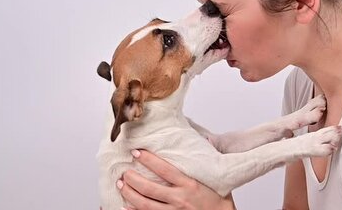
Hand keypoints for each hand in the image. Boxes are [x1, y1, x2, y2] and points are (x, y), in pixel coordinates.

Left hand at [118, 149, 235, 209]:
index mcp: (189, 185)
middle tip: (124, 172)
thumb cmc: (219, 201)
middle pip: (149, 188)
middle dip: (133, 179)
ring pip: (145, 204)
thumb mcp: (215, 178)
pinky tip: (125, 206)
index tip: (137, 152)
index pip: (164, 169)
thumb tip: (206, 139)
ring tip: (121, 185)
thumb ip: (206, 160)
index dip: (148, 160)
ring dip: (130, 194)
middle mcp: (180, 199)